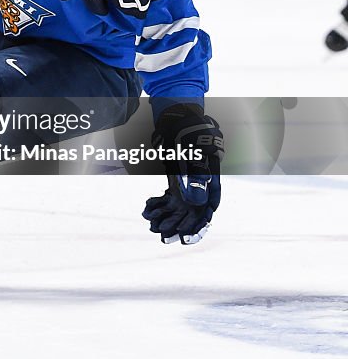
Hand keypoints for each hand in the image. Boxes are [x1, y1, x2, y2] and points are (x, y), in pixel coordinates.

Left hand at [142, 104, 223, 244]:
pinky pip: (169, 198)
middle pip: (193, 212)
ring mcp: (188, 184)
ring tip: (154, 228)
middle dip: (179, 226)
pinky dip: (159, 205)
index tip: (187, 237)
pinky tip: (147, 210)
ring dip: (168, 218)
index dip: (198, 224)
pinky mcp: (176, 182)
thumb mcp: (193, 155)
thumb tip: (197, 203)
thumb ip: (197, 177)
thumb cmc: (189, 135)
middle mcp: (201, 186)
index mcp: (211, 181)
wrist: (176, 120)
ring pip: (179, 207)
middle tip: (165, 238)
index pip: (208, 208)